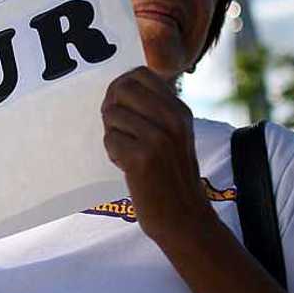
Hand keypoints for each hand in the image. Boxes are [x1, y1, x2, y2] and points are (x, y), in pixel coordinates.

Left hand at [101, 66, 209, 245]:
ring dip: (113, 135)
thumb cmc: (171, 177)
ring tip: (128, 153)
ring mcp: (158, 138)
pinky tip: (128, 168)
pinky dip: (113, 154)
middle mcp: (172, 120)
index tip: (124, 110)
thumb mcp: (174, 136)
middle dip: (112, 109)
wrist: (184, 218)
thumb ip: (154, 110)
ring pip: (112, 115)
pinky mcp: (142, 158)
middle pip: (121, 89)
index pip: (140, 74)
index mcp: (180, 110)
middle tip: (120, 132)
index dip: (122, 88)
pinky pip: (109, 140)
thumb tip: (118, 86)